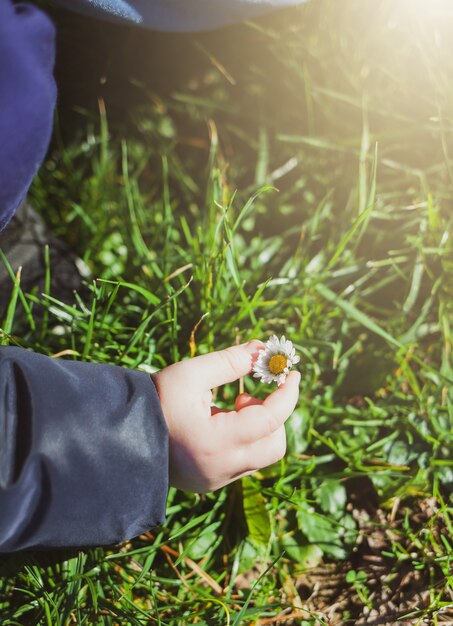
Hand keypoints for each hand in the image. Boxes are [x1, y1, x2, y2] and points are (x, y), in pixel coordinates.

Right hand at [152, 341, 299, 492]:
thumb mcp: (190, 374)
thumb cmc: (155, 400)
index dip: (287, 395)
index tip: (291, 373)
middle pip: (274, 445)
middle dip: (272, 416)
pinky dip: (243, 440)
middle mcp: (219, 469)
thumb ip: (229, 361)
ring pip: (261, 455)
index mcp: (214, 442)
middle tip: (244, 397)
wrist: (122, 435)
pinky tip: (217, 425)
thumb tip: (263, 349)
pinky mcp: (211, 483)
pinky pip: (244, 462)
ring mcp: (216, 480)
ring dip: (257, 428)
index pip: (269, 420)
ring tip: (226, 409)